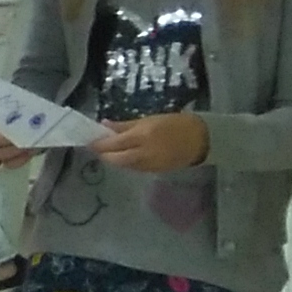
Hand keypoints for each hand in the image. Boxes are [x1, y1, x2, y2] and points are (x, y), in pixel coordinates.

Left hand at [89, 111, 208, 173]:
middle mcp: (143, 153)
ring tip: (111, 151)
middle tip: (98, 148)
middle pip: (115, 159)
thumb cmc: (175, 124)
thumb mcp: (148, 119)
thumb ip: (125, 125)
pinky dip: (127, 163)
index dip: (98, 144)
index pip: (113, 144)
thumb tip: (104, 125)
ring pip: (124, 165)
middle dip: (104, 155)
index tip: (90, 141)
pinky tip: (126, 156)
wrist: (202, 139)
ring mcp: (149, 164)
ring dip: (114, 159)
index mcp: (142, 136)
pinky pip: (135, 168)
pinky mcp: (155, 171)